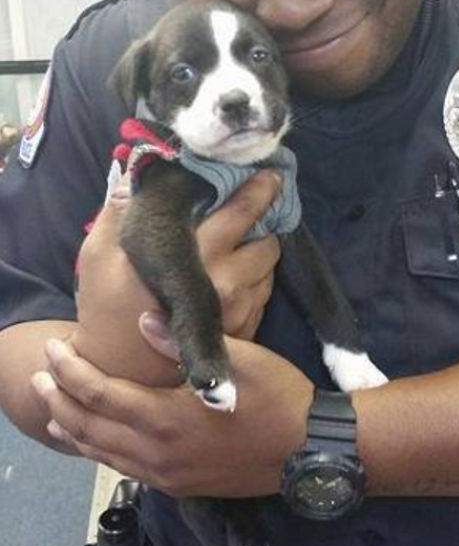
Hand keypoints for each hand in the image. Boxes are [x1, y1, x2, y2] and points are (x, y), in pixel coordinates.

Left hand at [32, 336, 312, 497]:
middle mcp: (158, 453)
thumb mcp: (240, 358)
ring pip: (102, 454)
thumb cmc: (278, 396)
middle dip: (59, 400)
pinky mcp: (179, 486)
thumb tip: (142, 321)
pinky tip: (96, 440)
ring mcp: (168, 475)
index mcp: (168, 418)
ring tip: (54, 410)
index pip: (100, 394)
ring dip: (73, 429)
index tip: (55, 347)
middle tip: (41, 376)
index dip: (71, 370)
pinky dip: (99, 451)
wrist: (310, 450)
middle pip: (90, 427)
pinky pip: (124, 469)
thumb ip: (185, 342)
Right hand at [72, 169, 281, 384]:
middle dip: (262, 224)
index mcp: (198, 257)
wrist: (122, 371)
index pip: (244, 211)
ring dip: (258, 252)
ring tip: (237, 246)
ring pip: (270, 266)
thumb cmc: (109, 308)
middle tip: (249, 214)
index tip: (269, 174)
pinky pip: (264, 293)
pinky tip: (232, 276)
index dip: (261, 188)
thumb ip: (120, 209)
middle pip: (269, 240)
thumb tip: (136, 173)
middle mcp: (228, 282)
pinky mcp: (247, 330)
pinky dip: (255, 279)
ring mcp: (241, 310)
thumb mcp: (101, 255)